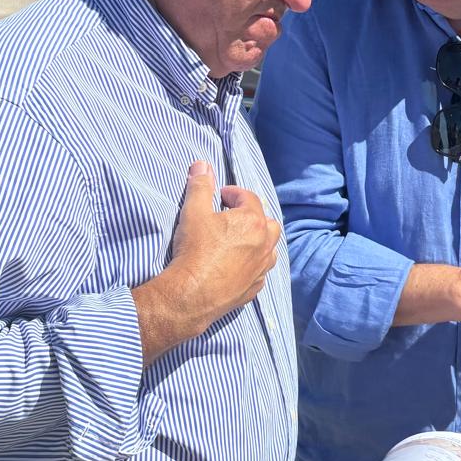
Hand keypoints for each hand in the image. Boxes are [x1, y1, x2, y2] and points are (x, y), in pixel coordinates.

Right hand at [134, 162, 280, 359]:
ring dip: (258, 240)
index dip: (233, 193)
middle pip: (267, 222)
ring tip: (238, 240)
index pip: (248, 198)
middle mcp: (264, 244)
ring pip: (269, 248)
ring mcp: (261, 268)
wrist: (191, 294)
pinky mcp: (255, 287)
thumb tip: (202, 165)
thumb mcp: (193, 213)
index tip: (220, 196)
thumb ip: (200, 186)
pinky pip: (261, 270)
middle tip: (231, 217)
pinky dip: (253, 263)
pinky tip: (238, 264)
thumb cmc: (194, 251)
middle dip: (252, 216)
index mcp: (253, 221)